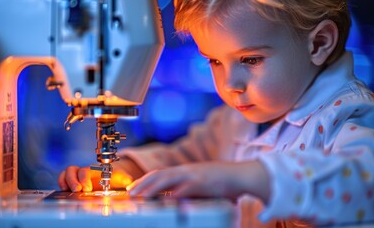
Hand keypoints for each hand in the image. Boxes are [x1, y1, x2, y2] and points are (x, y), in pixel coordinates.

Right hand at [57, 165, 132, 191]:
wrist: (111, 177)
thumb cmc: (115, 177)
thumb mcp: (121, 178)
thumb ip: (124, 178)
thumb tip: (128, 179)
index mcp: (95, 170)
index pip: (86, 170)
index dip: (84, 178)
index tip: (87, 188)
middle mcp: (84, 171)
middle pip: (72, 170)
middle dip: (74, 180)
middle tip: (79, 190)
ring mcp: (77, 176)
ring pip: (66, 172)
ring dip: (66, 181)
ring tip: (71, 191)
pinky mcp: (72, 182)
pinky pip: (62, 178)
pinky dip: (61, 182)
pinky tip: (65, 189)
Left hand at [127, 161, 270, 201]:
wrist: (243, 175)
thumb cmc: (225, 182)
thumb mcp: (203, 184)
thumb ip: (190, 190)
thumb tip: (178, 199)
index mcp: (186, 171)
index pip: (160, 173)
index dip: (145, 180)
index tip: (134, 188)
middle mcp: (187, 171)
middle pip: (159, 175)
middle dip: (142, 184)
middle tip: (130, 194)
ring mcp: (194, 175)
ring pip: (167, 180)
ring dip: (151, 188)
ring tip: (140, 197)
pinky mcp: (203, 183)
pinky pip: (185, 189)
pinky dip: (174, 195)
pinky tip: (166, 202)